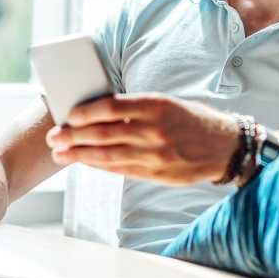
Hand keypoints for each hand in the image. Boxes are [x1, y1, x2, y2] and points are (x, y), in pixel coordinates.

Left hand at [46, 94, 238, 184]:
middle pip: (104, 133)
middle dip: (74, 136)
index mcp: (157, 105)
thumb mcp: (168, 104)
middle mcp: (155, 130)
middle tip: (54, 138)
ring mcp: (155, 155)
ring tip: (60, 154)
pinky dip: (99, 166)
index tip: (68, 114)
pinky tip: (84, 163)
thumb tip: (98, 111)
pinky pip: (120, 170)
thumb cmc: (193, 120)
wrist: (225, 147)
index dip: (86, 112)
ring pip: (108, 155)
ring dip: (80, 155)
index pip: (112, 107)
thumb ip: (137, 108)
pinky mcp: (156, 173)